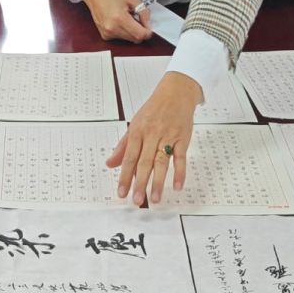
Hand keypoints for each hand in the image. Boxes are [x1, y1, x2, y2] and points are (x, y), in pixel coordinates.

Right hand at [78, 0, 153, 45]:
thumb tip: (148, 25)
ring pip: (129, 39)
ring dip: (132, 32)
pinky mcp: (105, 36)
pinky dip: (124, 32)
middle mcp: (112, 28)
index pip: (139, 34)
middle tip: (137, 20)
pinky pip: (121, 38)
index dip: (147, 32)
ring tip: (127, 19)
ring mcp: (108, 33)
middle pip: (135, 39)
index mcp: (120, 18)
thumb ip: (144, 12)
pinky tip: (119, 22)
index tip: (149, 27)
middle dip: (140, 31)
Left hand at [108, 71, 203, 207]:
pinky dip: (180, 172)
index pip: (129, 158)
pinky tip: (177, 186)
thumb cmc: (154, 109)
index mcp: (137, 131)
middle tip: (137, 200)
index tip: (121, 192)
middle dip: (140, 183)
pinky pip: (181, 158)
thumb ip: (123, 146)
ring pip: (162, 162)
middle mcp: (152, 134)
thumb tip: (110, 164)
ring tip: (155, 199)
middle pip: (144, 162)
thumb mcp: (135, 124)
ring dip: (159, 182)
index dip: (125, 176)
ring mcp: (168, 137)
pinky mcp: (183, 138)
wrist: (176, 91)